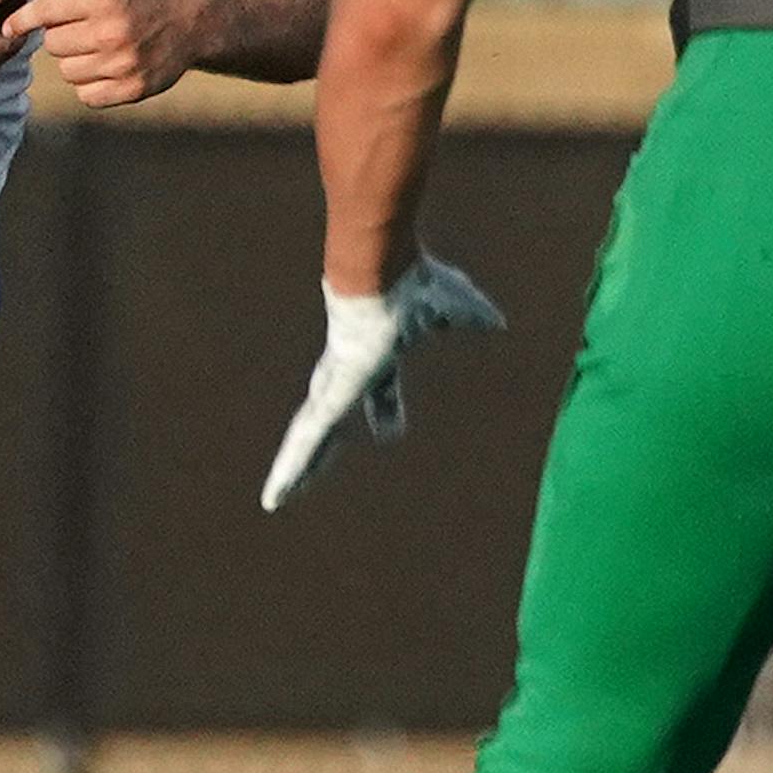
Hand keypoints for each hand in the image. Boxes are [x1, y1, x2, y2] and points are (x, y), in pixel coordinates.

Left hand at [2, 0, 189, 107]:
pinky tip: (104, 65)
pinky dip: (90, 84)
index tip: (11, 27)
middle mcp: (111, 33)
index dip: (23, 19)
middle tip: (80, 26)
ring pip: (67, 71)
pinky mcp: (132, 89)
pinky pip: (87, 95)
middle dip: (60, 34)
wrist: (192, 18)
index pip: (45, 12)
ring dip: (74, 60)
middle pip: (52, 44)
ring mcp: (122, 64)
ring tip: (94, 45)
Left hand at [261, 254, 503, 511]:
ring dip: (297, 468)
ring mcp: (334, 386)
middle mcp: (348, 372)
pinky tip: (273, 495)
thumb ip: (471, 316)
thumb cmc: (412, 283)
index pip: (380, 391)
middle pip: (331, 417)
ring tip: (274, 500)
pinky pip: (306, 440)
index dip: (386, 410)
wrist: (382, 272)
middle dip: (325, 446)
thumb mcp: (455, 307)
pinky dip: (291, 468)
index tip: (388, 432)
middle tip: (313, 472)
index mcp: (376, 354)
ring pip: (310, 436)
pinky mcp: (329, 395)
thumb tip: (498, 322)